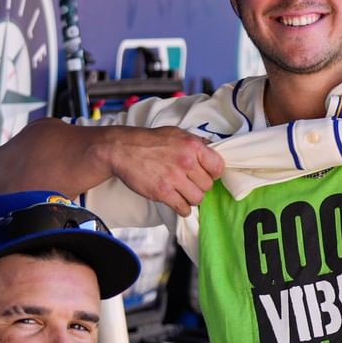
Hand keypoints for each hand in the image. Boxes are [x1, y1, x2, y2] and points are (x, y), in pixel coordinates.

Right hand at [105, 125, 225, 215]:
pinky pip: (183, 208)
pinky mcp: (163, 193)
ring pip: (198, 199)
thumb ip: (196, 143)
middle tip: (189, 183)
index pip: (218, 167)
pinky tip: (177, 202)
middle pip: (208, 185)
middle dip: (200, 186)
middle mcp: (186, 162)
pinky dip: (182, 208)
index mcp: (192, 146)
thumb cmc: (150, 141)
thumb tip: (212, 150)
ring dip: (191, 198)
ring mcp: (174, 178)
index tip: (206, 174)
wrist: (123, 149)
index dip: (213, 173)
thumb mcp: (176, 134)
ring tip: (183, 192)